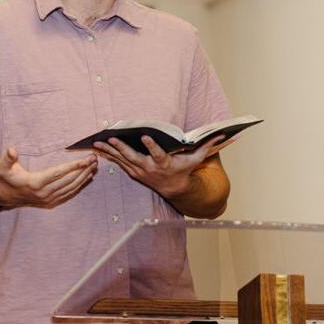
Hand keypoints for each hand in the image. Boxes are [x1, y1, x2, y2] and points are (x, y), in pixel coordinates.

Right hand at [0, 147, 96, 208]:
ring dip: (84, 176)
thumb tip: (12, 150)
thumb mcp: (2, 167)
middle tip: (95, 159)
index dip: (74, 165)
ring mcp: (49, 200)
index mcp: (35, 183)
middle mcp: (44, 193)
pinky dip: (80, 186)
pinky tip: (87, 178)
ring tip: (94, 166)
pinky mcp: (52, 203)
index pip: (59, 173)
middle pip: (69, 180)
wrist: (5, 196)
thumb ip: (8, 158)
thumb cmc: (6, 178)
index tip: (86, 159)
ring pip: (71, 187)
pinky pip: (69, 194)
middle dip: (83, 169)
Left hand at [93, 135, 225, 199]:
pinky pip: (117, 163)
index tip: (145, 137)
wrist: (175, 189)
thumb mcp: (197, 158)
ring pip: (121, 160)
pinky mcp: (132, 171)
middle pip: (133, 157)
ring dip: (108, 151)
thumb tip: (227, 135)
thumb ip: (209, 146)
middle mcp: (149, 168)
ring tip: (95, 141)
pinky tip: (96, 147)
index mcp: (165, 163)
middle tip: (110, 137)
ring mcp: (139, 171)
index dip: (151, 146)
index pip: (158, 154)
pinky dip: (107, 155)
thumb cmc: (185, 169)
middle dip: (121, 148)